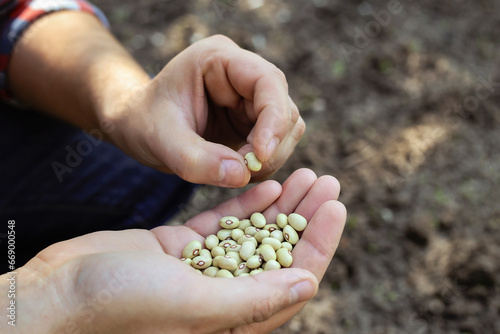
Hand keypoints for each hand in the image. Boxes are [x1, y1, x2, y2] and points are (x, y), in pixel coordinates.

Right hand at [7, 169, 344, 332]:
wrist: (62, 292)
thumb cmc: (119, 306)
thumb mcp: (192, 304)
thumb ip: (251, 300)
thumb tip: (308, 284)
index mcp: (232, 319)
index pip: (293, 280)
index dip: (320, 243)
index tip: (337, 205)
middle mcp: (223, 296)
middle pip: (280, 252)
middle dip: (307, 216)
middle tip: (328, 181)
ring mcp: (203, 269)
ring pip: (256, 233)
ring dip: (282, 204)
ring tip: (307, 174)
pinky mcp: (182, 248)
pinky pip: (224, 224)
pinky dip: (246, 204)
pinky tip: (267, 184)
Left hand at [108, 35, 304, 187]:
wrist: (137, 127)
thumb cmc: (143, 122)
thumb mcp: (160, 139)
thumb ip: (195, 159)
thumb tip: (242, 174)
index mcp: (219, 59)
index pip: (267, 81)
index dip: (273, 119)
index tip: (260, 155)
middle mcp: (242, 74)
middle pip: (283, 107)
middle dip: (270, 144)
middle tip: (244, 171)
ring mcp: (251, 98)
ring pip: (287, 127)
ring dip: (270, 156)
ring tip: (236, 171)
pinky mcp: (253, 122)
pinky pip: (276, 144)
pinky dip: (264, 163)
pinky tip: (237, 170)